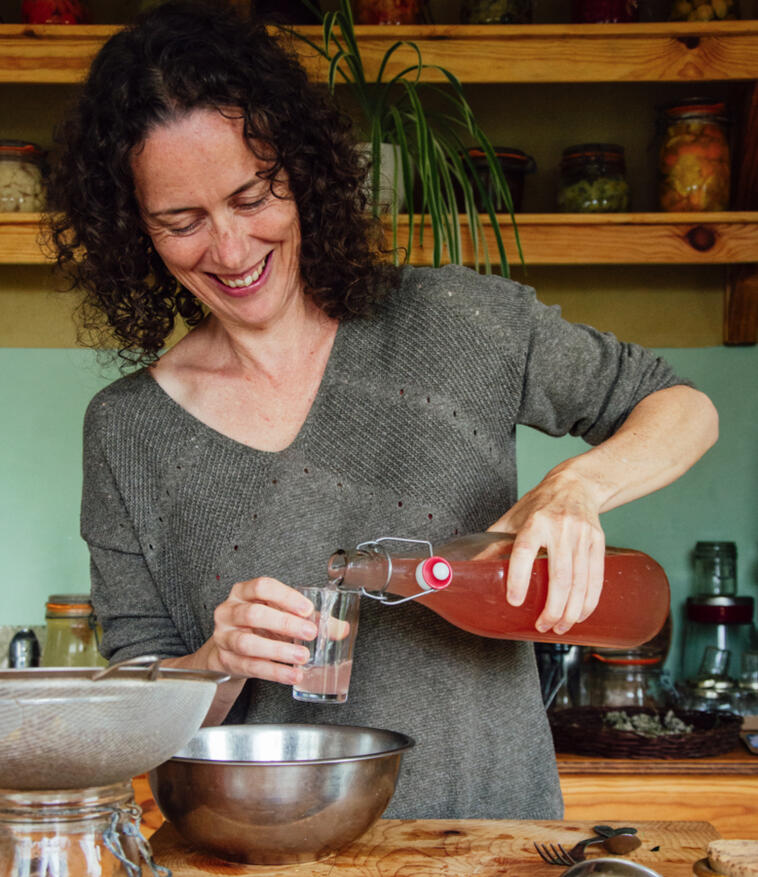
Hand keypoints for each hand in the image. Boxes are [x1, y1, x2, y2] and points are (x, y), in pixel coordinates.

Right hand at [209, 576, 317, 684]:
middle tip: (310, 633)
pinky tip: (292, 675)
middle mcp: (229, 611)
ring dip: (279, 650)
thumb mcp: (280, 615)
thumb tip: (341, 629)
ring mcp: (224, 637)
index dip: (286, 597)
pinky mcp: (226, 660)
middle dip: (285, 623)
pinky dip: (275, 672)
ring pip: (248, 642)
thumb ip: (311, 619)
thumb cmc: (259, 625)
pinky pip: (251, 666)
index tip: (308, 609)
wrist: (231, 650)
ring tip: (303, 657)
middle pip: (254, 614)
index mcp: (243, 592)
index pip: (262, 587)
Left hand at [488, 468, 605, 634]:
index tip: (514, 601)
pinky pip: (596, 577)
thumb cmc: (540, 503)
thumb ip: (494, 542)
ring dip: (570, 610)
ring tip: (560, 627)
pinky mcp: (598, 542)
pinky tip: (580, 614)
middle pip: (558, 575)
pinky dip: (589, 600)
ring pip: (579, 580)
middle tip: (542, 626)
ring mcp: (582, 536)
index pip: (524, 551)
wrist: (576, 484)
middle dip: (552, 607)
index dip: (518, 577)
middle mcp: (560, 528)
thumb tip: (471, 567)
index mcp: (535, 521)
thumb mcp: (513, 517)